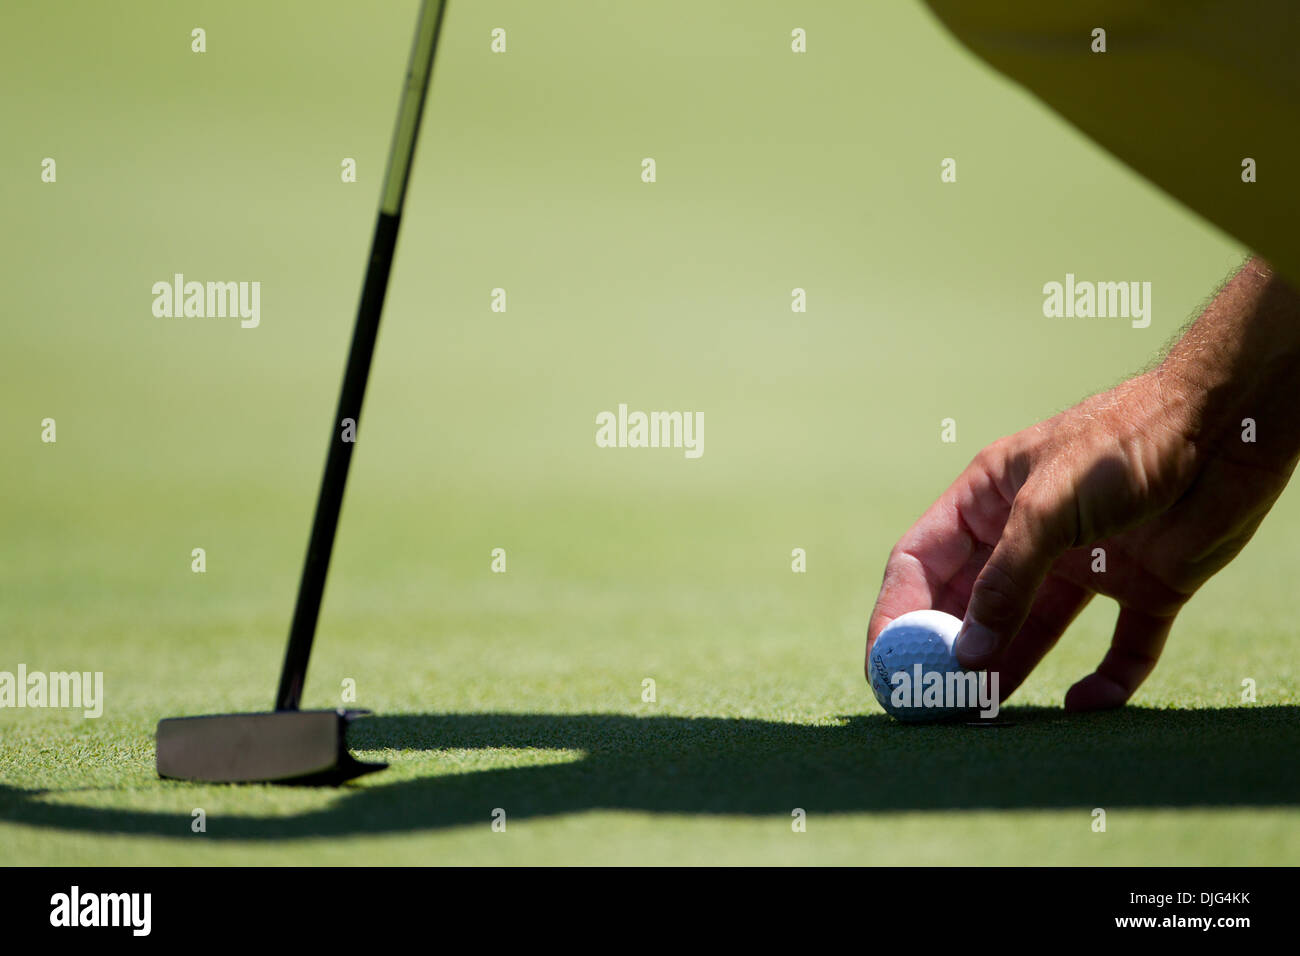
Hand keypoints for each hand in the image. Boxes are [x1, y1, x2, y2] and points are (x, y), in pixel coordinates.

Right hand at [866, 260, 1299, 709]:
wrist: (1229, 425)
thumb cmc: (1127, 441)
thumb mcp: (1047, 507)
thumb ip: (1005, 581)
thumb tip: (966, 653)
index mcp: (990, 497)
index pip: (922, 560)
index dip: (898, 611)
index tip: (888, 662)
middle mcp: (1030, 533)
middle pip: (972, 602)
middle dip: (951, 650)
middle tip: (932, 700)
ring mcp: (1087, 562)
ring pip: (1036, 630)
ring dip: (1012, 669)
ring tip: (985, 715)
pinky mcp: (1145, 586)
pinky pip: (1122, 647)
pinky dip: (1107, 681)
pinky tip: (1083, 706)